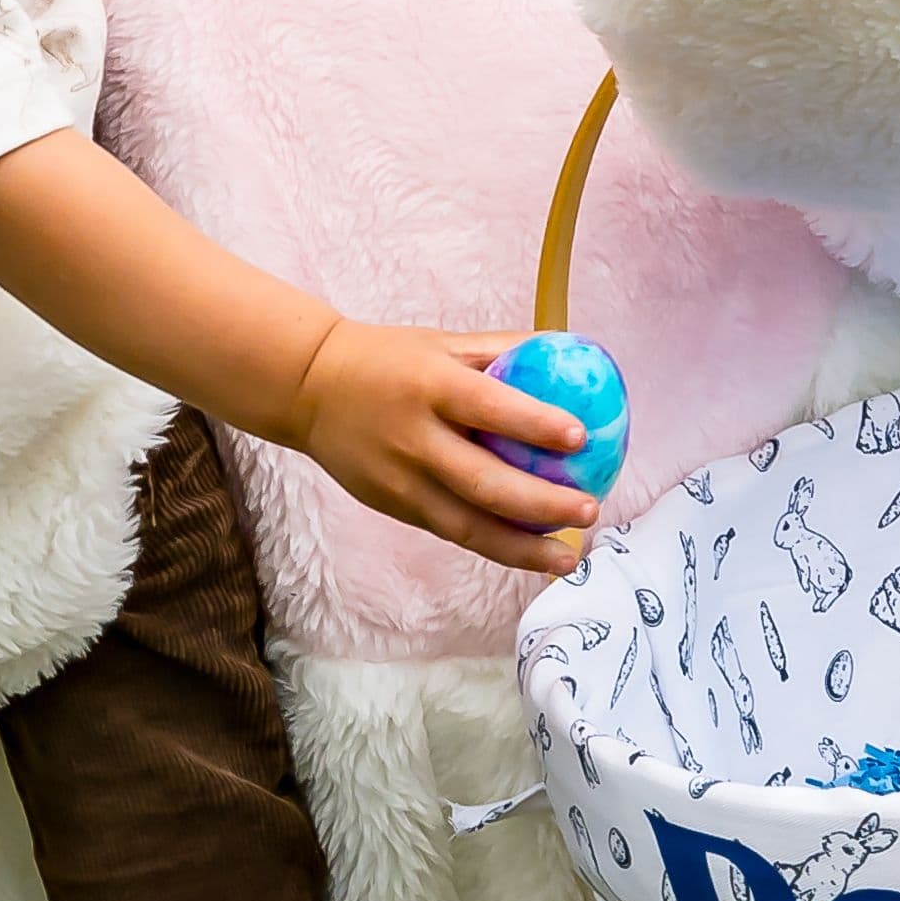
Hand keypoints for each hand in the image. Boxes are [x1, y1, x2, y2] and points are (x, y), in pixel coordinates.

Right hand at [287, 318, 599, 575]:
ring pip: (469, 526)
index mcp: (431, 386)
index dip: (536, 425)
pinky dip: (495, 546)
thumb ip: (500, 351)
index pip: (490, 407)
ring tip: (568, 557)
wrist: (309, 388)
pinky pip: (452, 532)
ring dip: (524, 547)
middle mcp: (416, 438)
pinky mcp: (396, 508)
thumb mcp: (442, 343)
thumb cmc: (389, 360)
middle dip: (542, 504)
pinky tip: (531, 553)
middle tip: (590, 509)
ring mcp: (402, 481)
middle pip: (485, 482)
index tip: (582, 439)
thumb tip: (570, 352)